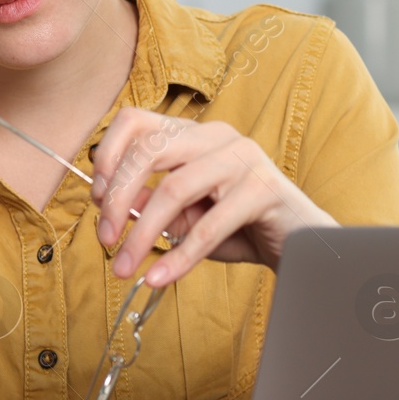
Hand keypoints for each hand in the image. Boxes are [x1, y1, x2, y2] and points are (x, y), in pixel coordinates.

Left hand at [91, 107, 338, 286]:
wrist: (301, 245)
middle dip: (116, 197)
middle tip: (105, 239)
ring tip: (125, 268)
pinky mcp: (262, 189)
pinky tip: (160, 277)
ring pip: (174, 188)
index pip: (135, 122)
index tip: (97, 201)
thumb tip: (110, 202)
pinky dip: (179, 257)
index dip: (107, 158)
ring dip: (143, 234)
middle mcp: (216, 136)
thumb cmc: (239, 227)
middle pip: (149, 150)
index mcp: (193, 133)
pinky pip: (209, 226)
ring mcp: (242, 158)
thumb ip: (151, 203)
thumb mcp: (186, 215)